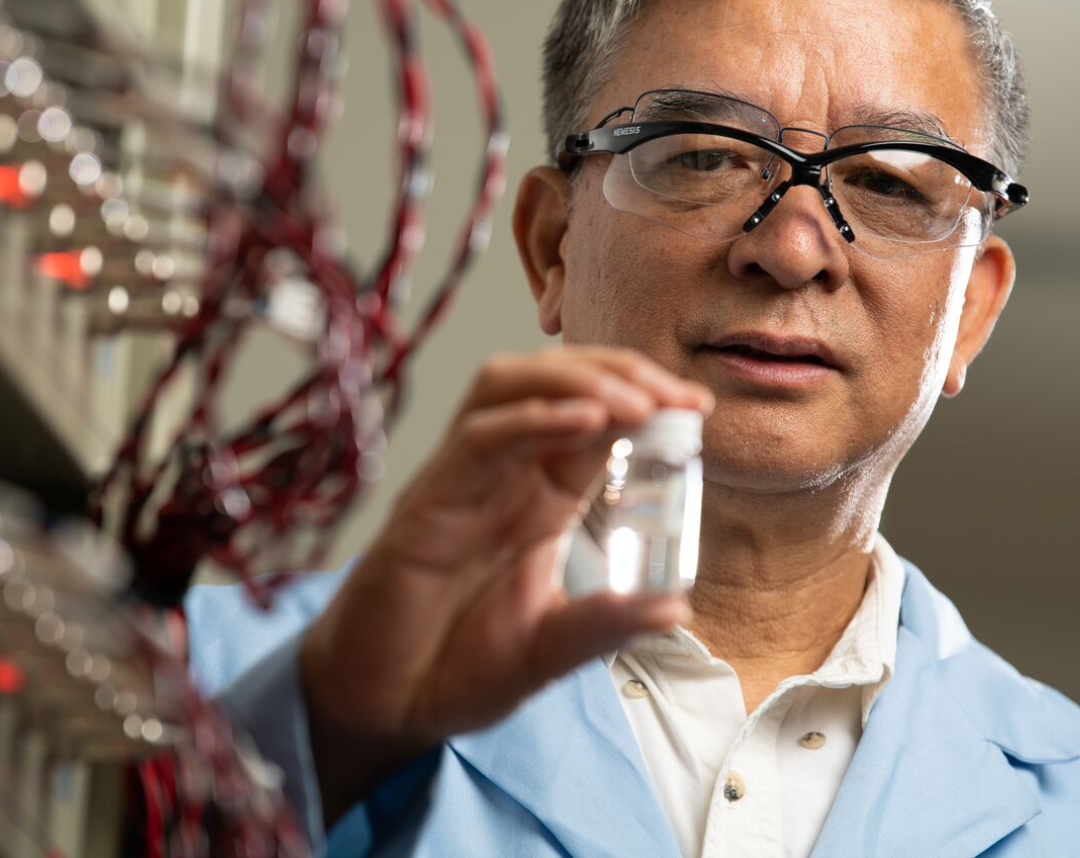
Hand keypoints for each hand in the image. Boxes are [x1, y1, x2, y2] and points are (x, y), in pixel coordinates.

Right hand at [299, 345, 712, 821]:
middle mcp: (502, 477)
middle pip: (554, 382)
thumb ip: (604, 626)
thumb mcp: (550, 650)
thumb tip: (678, 608)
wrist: (382, 706)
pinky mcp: (427, 503)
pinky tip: (582, 422)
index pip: (596, 421)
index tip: (697, 406)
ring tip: (634, 402)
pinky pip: (477, 439)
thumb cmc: (454, 668)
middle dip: (620, 372)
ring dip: (575, 379)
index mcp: (539, 499)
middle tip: (676, 396)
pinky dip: (531, 419)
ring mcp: (462, 482)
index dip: (646, 400)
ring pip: (509, 386)